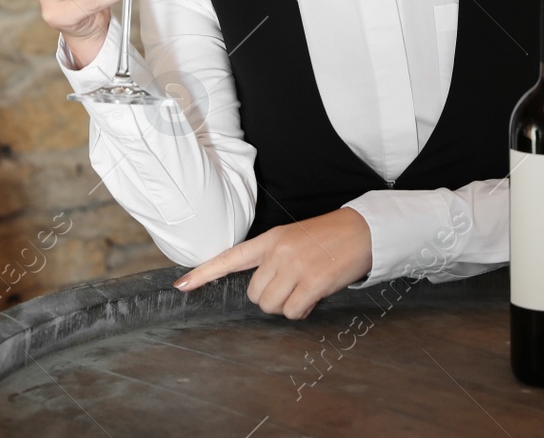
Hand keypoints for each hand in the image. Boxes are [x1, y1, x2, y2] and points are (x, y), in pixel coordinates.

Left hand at [172, 208, 372, 319]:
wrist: (362, 230)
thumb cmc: (328, 237)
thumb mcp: (293, 238)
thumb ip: (273, 258)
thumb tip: (261, 289)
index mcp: (270, 239)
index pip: (230, 257)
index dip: (203, 273)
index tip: (181, 285)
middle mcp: (278, 252)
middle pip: (254, 295)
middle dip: (271, 298)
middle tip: (292, 287)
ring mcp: (295, 267)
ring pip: (271, 306)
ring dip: (287, 306)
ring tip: (305, 289)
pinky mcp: (312, 283)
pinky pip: (293, 312)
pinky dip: (302, 311)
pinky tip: (314, 298)